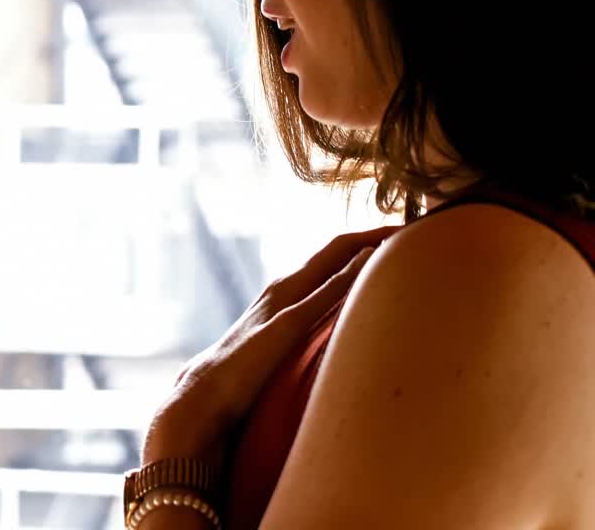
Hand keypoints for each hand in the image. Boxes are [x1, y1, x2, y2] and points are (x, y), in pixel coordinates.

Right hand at [144, 225, 399, 462]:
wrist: (200, 396)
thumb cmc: (237, 382)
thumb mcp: (276, 355)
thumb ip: (299, 345)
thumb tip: (329, 353)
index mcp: (283, 296)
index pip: (331, 261)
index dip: (366, 246)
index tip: (403, 240)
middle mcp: (283, 290)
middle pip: (336, 250)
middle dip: (374, 234)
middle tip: (419, 223)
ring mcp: (282, 304)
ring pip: (331, 261)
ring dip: (366, 243)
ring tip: (402, 230)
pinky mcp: (283, 325)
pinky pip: (322, 290)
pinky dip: (349, 271)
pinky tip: (373, 256)